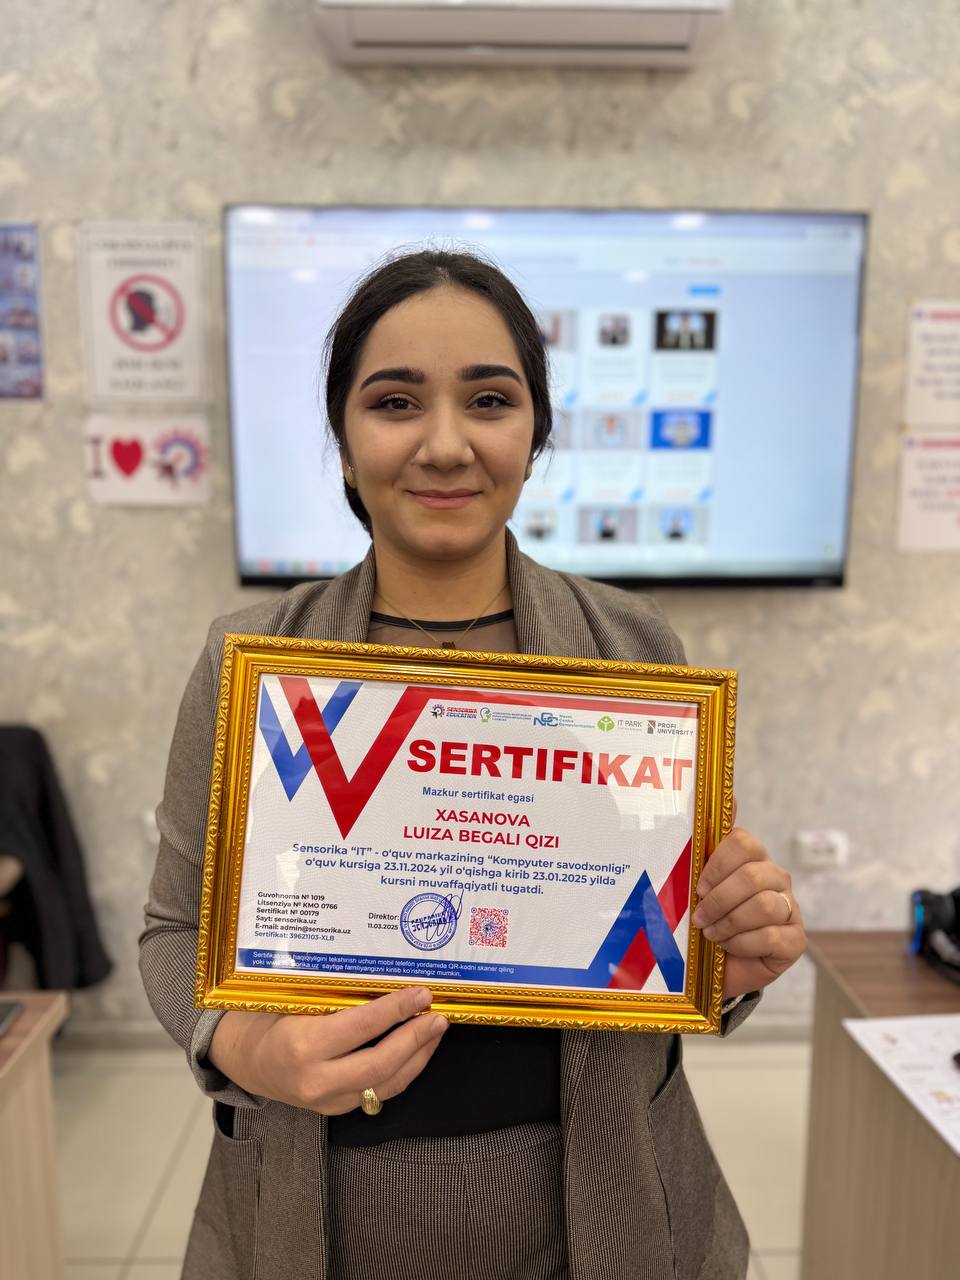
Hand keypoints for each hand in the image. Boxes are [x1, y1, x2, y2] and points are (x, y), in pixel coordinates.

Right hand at [208, 986, 447, 1114]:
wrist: (245, 1060)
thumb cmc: (268, 1018)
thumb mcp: (293, 1000)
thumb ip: (334, 996)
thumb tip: (386, 977)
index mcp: (303, 1046)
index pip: (363, 1027)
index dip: (397, 1010)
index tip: (422, 994)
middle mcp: (317, 1079)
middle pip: (381, 1064)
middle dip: (416, 1039)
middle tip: (438, 1016)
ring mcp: (327, 1101)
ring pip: (387, 1084)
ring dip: (418, 1056)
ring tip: (435, 1030)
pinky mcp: (336, 1109)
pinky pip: (379, 1092)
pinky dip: (404, 1070)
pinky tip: (417, 1049)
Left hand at [692, 801, 805, 998]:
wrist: (712, 966)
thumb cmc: (705, 919)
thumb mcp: (696, 882)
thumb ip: (709, 840)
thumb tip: (729, 796)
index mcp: (752, 858)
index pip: (745, 842)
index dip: (718, 864)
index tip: (698, 886)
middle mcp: (776, 879)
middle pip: (753, 876)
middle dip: (720, 899)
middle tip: (700, 916)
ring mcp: (790, 908)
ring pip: (763, 906)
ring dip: (729, 923)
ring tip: (712, 933)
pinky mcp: (795, 940)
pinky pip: (770, 936)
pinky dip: (742, 944)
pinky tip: (730, 947)